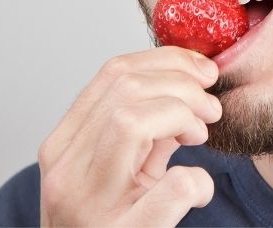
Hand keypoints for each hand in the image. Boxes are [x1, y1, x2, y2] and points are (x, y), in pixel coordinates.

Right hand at [37, 46, 221, 226]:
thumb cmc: (104, 227)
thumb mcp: (115, 172)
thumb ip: (142, 133)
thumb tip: (188, 86)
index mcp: (62, 147)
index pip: (111, 75)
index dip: (165, 61)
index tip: (201, 71)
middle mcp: (67, 171)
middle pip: (125, 90)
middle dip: (181, 85)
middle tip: (210, 106)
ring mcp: (90, 204)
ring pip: (132, 121)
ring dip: (184, 116)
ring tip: (202, 135)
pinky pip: (170, 189)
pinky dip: (195, 179)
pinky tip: (199, 186)